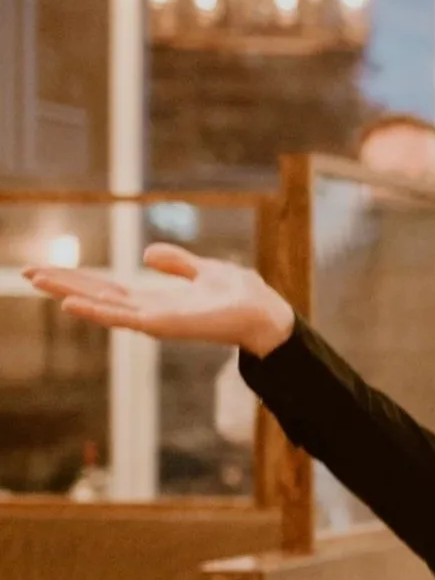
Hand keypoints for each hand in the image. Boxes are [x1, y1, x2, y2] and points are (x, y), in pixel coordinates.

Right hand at [25, 244, 294, 354]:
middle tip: (25, 272)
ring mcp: (151, 321)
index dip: (77, 279)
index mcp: (155, 299)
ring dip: (68, 292)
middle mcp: (147, 312)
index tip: (46, 269)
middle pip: (96, 295)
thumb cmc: (240, 296)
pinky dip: (96, 310)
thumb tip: (146, 254)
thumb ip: (176, 263)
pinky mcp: (161, 326)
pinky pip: (122, 317)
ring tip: (37, 279)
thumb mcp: (202, 270)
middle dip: (62, 284)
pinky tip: (71, 303)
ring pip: (101, 305)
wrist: (264, 313)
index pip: (107, 288)